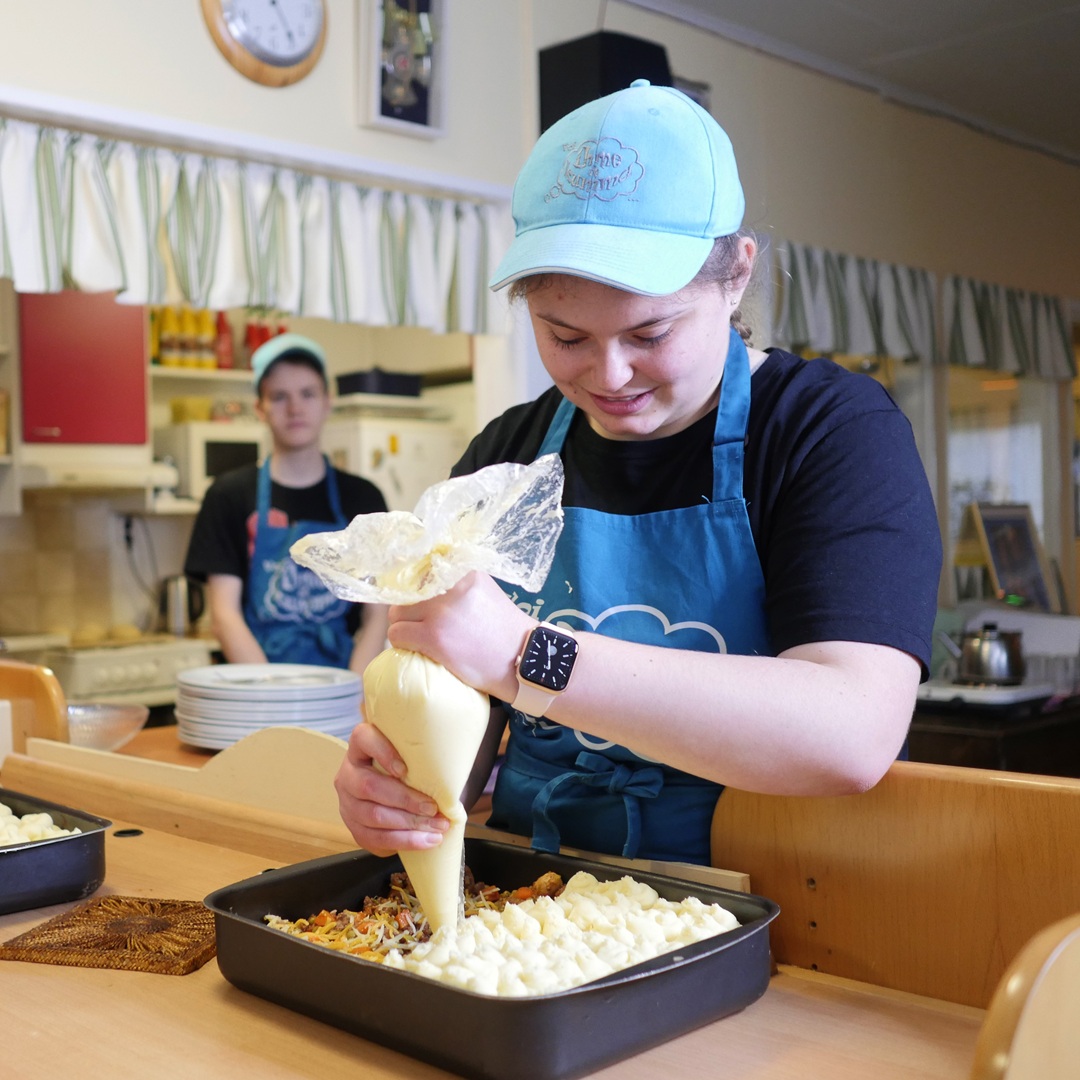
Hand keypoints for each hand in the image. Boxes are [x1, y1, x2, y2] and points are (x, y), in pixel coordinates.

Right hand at [334, 712, 449, 855]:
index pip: (363, 738)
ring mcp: (347, 802)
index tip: (405, 769)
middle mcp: (349, 773)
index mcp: (361, 747)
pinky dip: (403, 841)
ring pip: (373, 815)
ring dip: (409, 825)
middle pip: (369, 785)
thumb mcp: (418, 758)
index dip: (382, 752)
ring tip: (436, 828)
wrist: (401, 796)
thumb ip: (428, 759)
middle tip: (433, 808)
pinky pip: (374, 838)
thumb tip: (456, 771)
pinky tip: (425, 841)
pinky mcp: (353, 827)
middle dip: (406, 799)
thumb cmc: (413, 771)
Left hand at [386, 571, 533, 700]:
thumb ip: (460, 585)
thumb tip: (428, 585)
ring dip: (404, 626)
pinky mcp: (433, 637)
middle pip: (407, 593)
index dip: (418, 589)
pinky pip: (397, 635)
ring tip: (421, 639)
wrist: (524, 660)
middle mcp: (452, 587)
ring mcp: (441, 612)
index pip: (423, 571)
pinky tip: (418, 650)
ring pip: (397, 614)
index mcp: (465, 573)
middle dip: (410, 611)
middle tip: (421, 626)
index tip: (419, 602)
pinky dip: (402, 643)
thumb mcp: (486, 593)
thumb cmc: (505, 632)